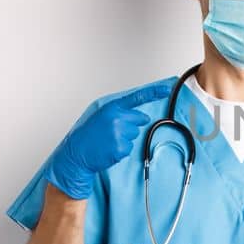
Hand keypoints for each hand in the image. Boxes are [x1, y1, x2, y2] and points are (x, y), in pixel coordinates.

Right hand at [45, 83, 172, 199]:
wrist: (76, 153)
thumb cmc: (88, 135)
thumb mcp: (101, 116)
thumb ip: (119, 112)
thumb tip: (140, 117)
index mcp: (112, 108)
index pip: (137, 98)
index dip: (154, 93)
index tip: (167, 89)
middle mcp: (117, 118)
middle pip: (140, 120)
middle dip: (132, 125)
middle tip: (114, 131)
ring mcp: (119, 133)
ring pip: (135, 135)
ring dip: (125, 139)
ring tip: (108, 141)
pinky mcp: (121, 148)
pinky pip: (130, 147)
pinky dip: (121, 150)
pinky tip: (109, 149)